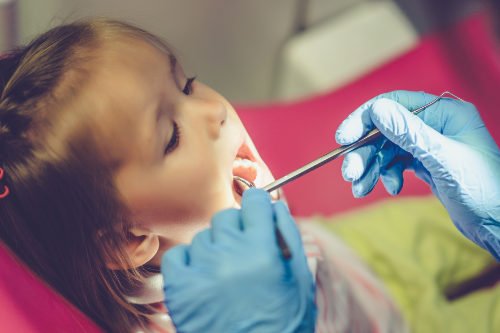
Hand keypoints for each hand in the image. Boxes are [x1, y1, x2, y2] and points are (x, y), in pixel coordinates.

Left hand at [161, 188, 315, 332]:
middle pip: (227, 217)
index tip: (256, 214)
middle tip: (243, 254)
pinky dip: (189, 262)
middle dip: (237, 230)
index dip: (258, 205)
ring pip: (204, 236)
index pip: (255, 201)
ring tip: (226, 275)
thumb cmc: (282, 323)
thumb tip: (275, 206)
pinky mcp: (179, 288)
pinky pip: (178, 255)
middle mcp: (229, 254)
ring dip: (215, 249)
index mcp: (262, 250)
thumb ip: (289, 235)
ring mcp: (201, 270)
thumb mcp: (299, 279)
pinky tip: (203, 279)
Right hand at [336, 90, 499, 258]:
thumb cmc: (484, 190)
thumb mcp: (443, 159)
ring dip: (370, 167)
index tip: (344, 139)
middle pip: (386, 130)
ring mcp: (429, 145)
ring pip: (387, 149)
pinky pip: (395, 163)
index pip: (395, 105)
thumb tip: (377, 109)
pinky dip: (386, 175)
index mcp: (445, 113)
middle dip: (365, 152)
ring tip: (360, 188)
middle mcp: (435, 124)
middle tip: (350, 174)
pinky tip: (392, 188)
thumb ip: (409, 133)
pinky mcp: (425, 163)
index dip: (365, 119)